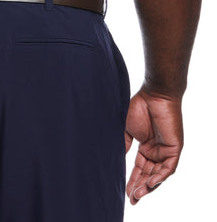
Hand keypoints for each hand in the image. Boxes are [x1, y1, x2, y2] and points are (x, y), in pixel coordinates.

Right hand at [124, 85, 183, 204]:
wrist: (154, 94)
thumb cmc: (139, 107)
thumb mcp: (127, 129)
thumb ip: (124, 145)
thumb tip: (118, 161)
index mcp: (145, 147)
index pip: (140, 169)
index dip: (133, 181)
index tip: (125, 193)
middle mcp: (156, 151)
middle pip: (148, 175)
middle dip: (140, 188)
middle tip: (131, 199)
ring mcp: (166, 150)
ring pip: (159, 174)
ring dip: (149, 185)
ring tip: (138, 194)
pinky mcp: (174, 148)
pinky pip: (169, 167)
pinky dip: (160, 176)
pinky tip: (150, 183)